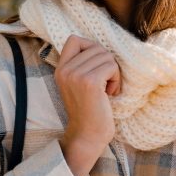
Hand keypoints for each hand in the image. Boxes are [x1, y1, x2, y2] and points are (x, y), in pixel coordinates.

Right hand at [54, 35, 119, 175]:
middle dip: (106, 64)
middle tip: (105, 83)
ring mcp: (76, 75)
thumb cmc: (89, 110)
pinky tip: (110, 94)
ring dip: (113, 72)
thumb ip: (82, 65)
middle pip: (96, 47)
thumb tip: (100, 47)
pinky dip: (116, 79)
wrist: (87, 135)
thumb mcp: (77, 84)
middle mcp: (65, 70)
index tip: (96, 67)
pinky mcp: (90, 82)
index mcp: (60, 69)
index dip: (91, 48)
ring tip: (107, 90)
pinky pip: (111, 66)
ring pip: (106, 56)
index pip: (74, 39)